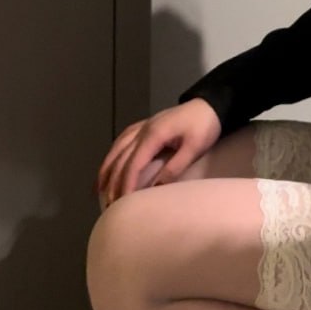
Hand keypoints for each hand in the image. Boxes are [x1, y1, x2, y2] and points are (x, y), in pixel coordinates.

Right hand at [93, 99, 221, 208]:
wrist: (210, 105)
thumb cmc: (205, 127)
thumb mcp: (194, 148)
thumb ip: (175, 167)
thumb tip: (155, 188)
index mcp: (154, 134)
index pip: (133, 164)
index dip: (126, 184)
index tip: (121, 203)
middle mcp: (142, 130)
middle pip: (120, 158)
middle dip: (113, 182)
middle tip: (108, 204)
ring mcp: (141, 126)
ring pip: (116, 149)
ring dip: (106, 170)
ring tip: (99, 190)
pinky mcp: (144, 126)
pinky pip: (121, 141)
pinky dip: (111, 156)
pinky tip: (108, 166)